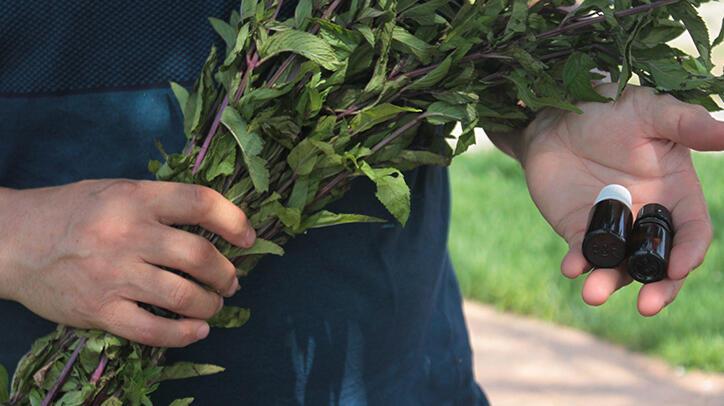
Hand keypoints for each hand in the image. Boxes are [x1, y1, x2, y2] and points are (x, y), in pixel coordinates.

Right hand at [0, 179, 254, 346]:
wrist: (14, 241)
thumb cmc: (73, 212)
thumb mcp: (118, 191)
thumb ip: (162, 203)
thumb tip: (216, 224)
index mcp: (136, 199)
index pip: (201, 203)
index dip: (235, 221)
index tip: (247, 238)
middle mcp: (127, 235)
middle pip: (199, 256)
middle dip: (226, 273)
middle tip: (231, 280)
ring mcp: (113, 275)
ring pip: (183, 296)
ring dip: (210, 304)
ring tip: (215, 304)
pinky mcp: (99, 310)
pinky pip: (152, 331)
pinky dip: (184, 334)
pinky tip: (198, 330)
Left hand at [520, 83, 723, 315]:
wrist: (555, 117)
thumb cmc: (609, 110)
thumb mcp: (650, 111)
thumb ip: (687, 125)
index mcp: (675, 193)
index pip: (691, 232)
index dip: (688, 252)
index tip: (679, 267)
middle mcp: (646, 218)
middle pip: (659, 262)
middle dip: (657, 287)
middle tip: (647, 306)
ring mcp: (612, 227)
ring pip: (619, 266)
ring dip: (610, 282)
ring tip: (594, 294)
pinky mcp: (579, 230)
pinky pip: (582, 253)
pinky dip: (578, 263)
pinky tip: (571, 268)